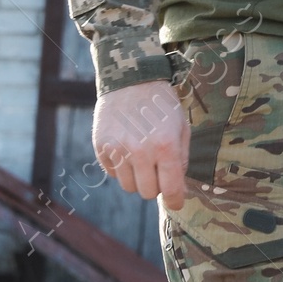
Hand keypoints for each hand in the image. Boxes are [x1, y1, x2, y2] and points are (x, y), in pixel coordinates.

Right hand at [92, 79, 190, 211]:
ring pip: (128, 186)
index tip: (175, 202)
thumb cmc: (161, 105)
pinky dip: (121, 167)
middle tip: (158, 170)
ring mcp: (117, 148)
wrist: (131, 79)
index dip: (175, 201)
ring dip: (137, 178)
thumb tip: (178, 191)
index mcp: (165, 146)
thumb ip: (181, 161)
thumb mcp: (181, 128)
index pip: (171, 190)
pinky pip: (112, 173)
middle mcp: (140, 150)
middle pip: (147, 192)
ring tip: (142, 157)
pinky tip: (126, 148)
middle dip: (155, 186)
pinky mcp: (101, 146)